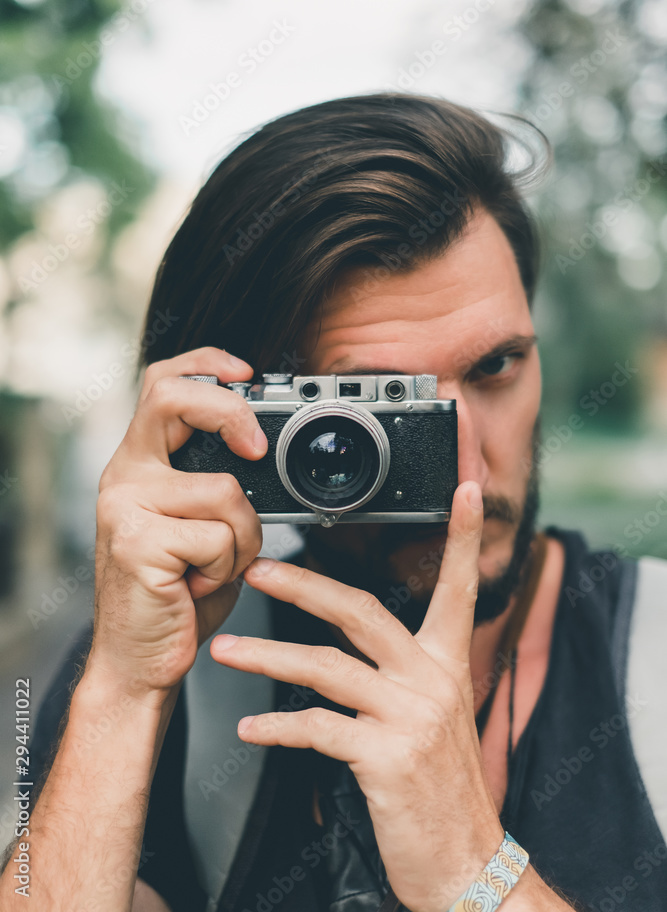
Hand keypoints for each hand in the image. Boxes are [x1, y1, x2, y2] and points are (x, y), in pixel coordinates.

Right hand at [91, 347, 264, 698]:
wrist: (142, 660)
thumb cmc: (178, 592)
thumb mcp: (200, 523)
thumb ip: (217, 481)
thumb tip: (265, 447)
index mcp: (141, 463)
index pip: (162, 383)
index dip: (205, 365)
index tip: (246, 373)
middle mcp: (125, 476)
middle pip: (173, 399)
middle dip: (230, 413)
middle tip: (258, 449)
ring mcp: (125, 506)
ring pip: (225, 490)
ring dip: (243, 537)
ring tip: (214, 565)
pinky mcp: (136, 542)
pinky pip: (219, 538)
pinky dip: (228, 567)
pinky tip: (198, 584)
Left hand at [210, 480, 503, 911]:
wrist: (467, 864)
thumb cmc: (441, 789)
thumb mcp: (436, 718)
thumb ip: (403, 674)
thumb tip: (358, 644)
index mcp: (446, 664)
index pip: (456, 587)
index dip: (461, 537)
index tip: (463, 490)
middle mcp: (433, 680)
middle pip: (362, 610)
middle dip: (305, 584)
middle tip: (259, 567)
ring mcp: (411, 717)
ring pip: (326, 666)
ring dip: (268, 655)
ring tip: (226, 649)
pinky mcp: (386, 759)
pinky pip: (317, 728)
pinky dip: (277, 725)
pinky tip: (251, 728)